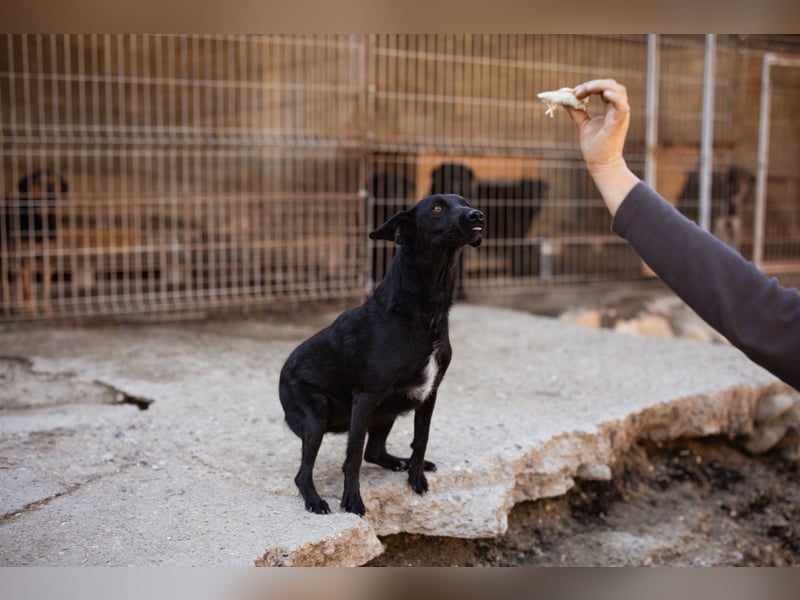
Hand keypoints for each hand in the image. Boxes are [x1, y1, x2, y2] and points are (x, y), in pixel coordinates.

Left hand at [565, 79, 638, 215]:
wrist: (601, 164)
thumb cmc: (595, 147)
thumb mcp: (583, 124)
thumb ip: (576, 111)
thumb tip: (564, 99)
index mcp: (611, 108)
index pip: (605, 88)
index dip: (591, 86)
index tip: (575, 92)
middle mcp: (618, 109)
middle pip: (612, 85)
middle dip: (594, 84)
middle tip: (577, 91)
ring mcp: (620, 115)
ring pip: (618, 90)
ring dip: (601, 86)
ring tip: (584, 90)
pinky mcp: (619, 123)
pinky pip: (621, 105)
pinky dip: (614, 97)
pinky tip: (603, 94)